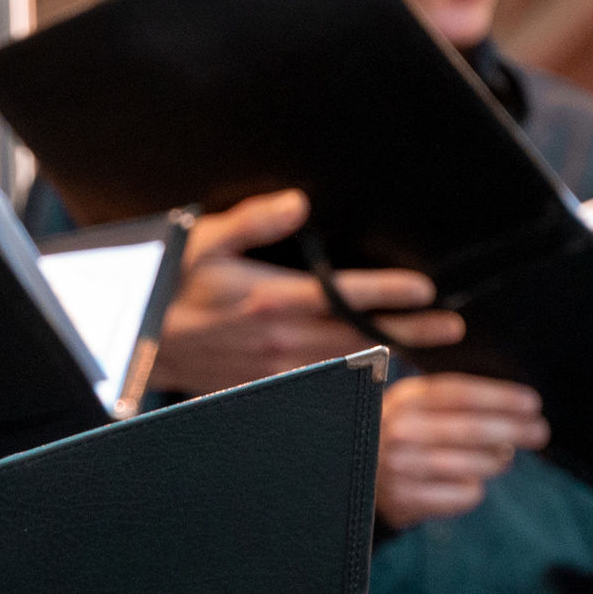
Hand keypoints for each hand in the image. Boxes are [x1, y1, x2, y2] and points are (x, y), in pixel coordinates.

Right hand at [148, 191, 462, 394]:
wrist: (141, 342)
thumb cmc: (172, 284)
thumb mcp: (205, 241)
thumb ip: (254, 221)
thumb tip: (298, 204)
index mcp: (270, 299)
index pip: (343, 295)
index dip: (388, 293)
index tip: (427, 290)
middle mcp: (279, 340)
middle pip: (358, 337)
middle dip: (409, 333)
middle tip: (452, 329)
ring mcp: (275, 371)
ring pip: (346, 366)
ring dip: (389, 357)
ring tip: (430, 351)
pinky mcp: (267, 389)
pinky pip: (322, 385)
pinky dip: (355, 379)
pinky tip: (379, 373)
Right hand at [375, 376, 545, 528]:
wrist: (356, 478)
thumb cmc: (400, 435)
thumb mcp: (413, 404)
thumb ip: (453, 400)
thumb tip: (517, 409)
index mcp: (404, 400)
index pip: (460, 394)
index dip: (500, 398)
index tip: (532, 403)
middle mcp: (400, 432)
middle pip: (472, 430)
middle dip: (514, 430)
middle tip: (540, 432)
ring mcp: (400, 468)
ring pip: (473, 466)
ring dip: (497, 462)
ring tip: (502, 458)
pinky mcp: (406, 500)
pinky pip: (463, 495)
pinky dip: (475, 490)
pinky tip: (467, 482)